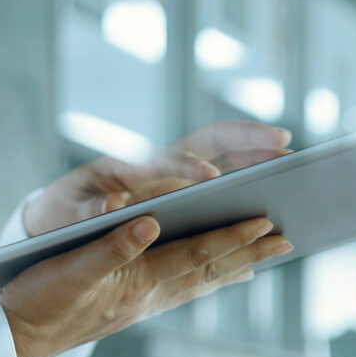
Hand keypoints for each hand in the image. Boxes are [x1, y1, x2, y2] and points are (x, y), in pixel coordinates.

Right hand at [0, 215, 292, 356]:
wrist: (18, 338)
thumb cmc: (40, 299)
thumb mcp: (71, 268)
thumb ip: (111, 245)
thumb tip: (149, 222)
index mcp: (138, 280)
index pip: (196, 255)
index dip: (231, 237)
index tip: (266, 222)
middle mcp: (149, 295)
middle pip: (210, 271)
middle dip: (250, 254)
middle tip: (289, 240)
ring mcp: (143, 303)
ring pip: (201, 281)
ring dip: (235, 266)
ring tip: (266, 257)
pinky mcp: (132, 307)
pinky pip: (183, 290)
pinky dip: (207, 279)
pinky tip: (219, 275)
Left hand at [23, 121, 292, 235]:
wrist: (59, 216)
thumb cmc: (62, 211)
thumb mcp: (67, 210)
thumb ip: (87, 211)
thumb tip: (110, 209)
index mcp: (133, 165)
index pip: (168, 156)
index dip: (189, 165)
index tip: (211, 178)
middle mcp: (161, 165)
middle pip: (213, 142)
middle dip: (248, 140)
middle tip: (286, 145)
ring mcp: (177, 178)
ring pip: (228, 161)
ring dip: (261, 160)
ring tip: (295, 169)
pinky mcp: (185, 196)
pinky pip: (226, 188)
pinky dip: (251, 191)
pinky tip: (275, 212)